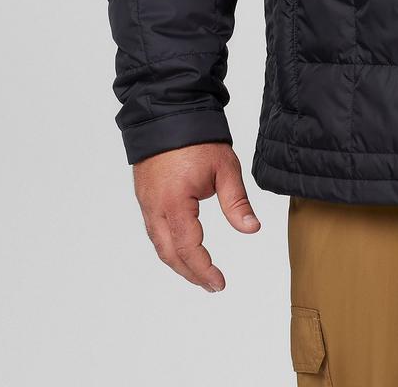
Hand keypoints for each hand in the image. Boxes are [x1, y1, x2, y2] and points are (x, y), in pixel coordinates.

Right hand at [132, 142, 260, 291]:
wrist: (168, 112)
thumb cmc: (197, 138)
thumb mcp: (225, 169)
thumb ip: (237, 202)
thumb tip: (252, 229)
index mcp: (174, 203)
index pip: (188, 248)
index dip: (203, 270)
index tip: (219, 283)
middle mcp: (155, 208)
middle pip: (169, 254)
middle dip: (190, 273)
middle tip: (212, 284)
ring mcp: (147, 203)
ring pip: (159, 245)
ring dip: (179, 262)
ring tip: (201, 273)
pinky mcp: (145, 197)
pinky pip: (155, 231)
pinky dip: (169, 246)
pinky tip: (183, 249)